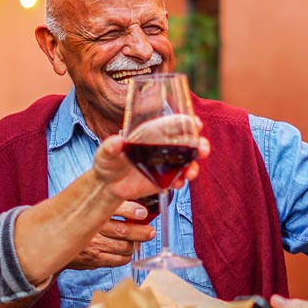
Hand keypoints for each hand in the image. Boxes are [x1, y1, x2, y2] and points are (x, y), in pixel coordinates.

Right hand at [65, 201, 156, 269]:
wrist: (55, 240)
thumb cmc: (77, 220)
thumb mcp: (88, 205)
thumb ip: (108, 202)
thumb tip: (134, 204)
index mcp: (92, 210)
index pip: (115, 208)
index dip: (132, 210)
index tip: (143, 213)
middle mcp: (92, 228)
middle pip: (124, 231)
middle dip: (142, 232)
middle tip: (150, 232)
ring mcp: (93, 245)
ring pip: (124, 247)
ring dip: (134, 244)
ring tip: (136, 241)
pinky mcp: (94, 259)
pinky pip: (118, 260)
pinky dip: (126, 256)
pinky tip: (126, 250)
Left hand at [93, 133, 210, 197]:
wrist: (108, 185)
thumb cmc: (107, 162)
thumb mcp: (105, 153)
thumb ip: (110, 147)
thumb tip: (117, 142)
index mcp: (153, 133)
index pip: (175, 123)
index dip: (188, 122)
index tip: (196, 124)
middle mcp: (164, 146)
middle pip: (188, 142)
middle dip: (199, 144)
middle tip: (202, 150)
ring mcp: (167, 163)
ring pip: (188, 161)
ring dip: (194, 166)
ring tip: (190, 172)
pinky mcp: (165, 179)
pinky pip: (179, 179)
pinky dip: (181, 181)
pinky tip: (177, 184)